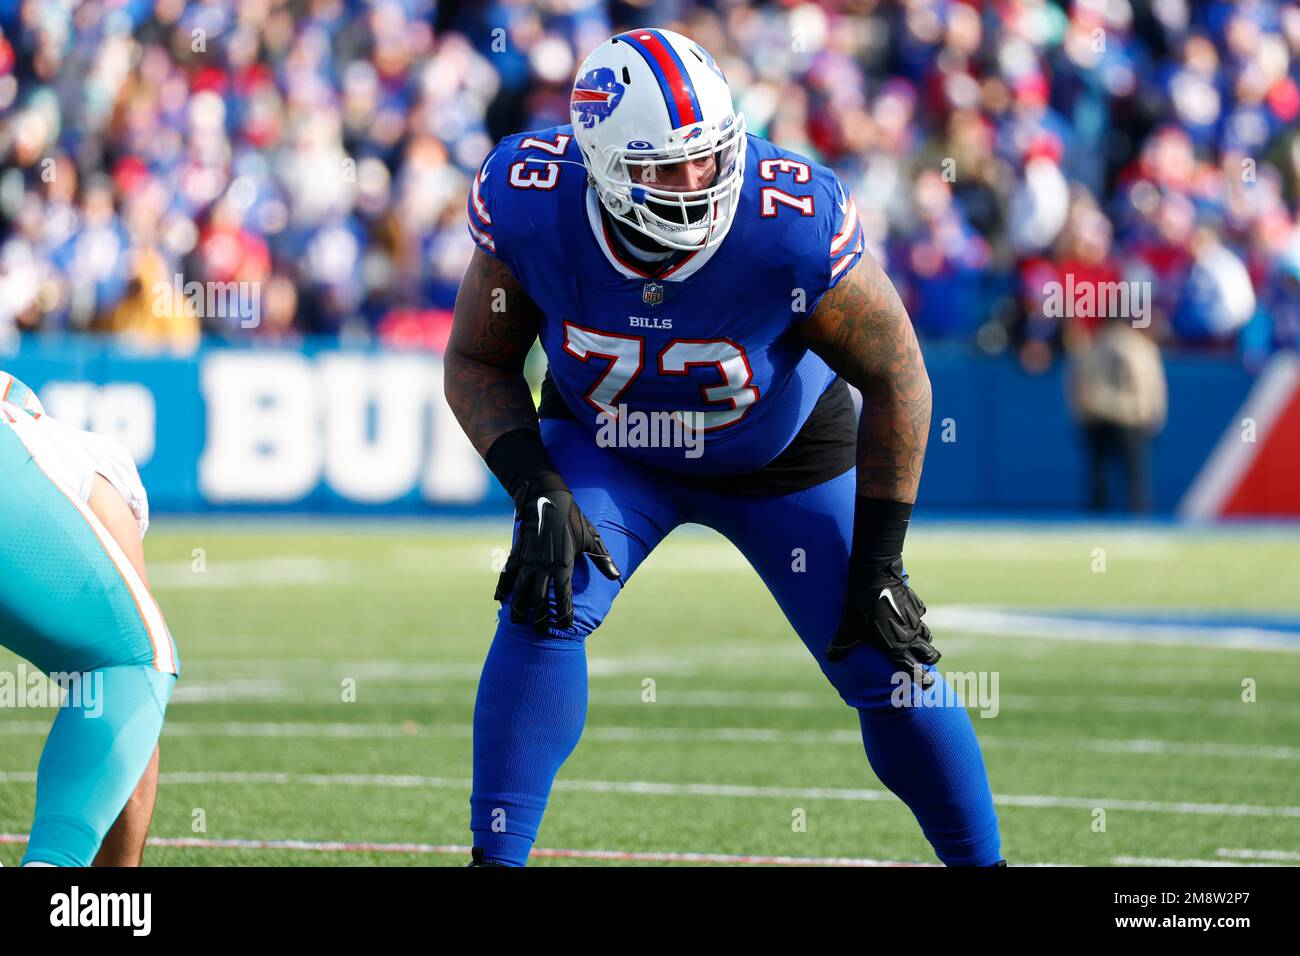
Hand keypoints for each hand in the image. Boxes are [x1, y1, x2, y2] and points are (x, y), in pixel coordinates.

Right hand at [495, 481, 619, 632]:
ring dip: (518, 609)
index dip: (564, 615)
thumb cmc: (573, 519)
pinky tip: (500, 600)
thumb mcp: (592, 539)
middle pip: (539, 601)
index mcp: (563, 566)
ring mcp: (528, 561)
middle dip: (539, 619)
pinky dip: (503, 588)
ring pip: (520, 592)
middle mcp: (543, 567)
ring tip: (517, 622)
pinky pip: (507, 575)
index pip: (563, 597)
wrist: (547, 499)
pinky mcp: (517, 554)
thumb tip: (617, 577)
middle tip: (540, 632)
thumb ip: (603, 560)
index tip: (566, 627)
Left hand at [826, 557, 939, 684]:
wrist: (875, 573)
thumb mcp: (847, 627)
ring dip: (923, 641)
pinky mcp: (916, 603)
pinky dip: (916, 619)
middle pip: (930, 654)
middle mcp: (910, 635)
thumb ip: (840, 646)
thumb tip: (830, 658)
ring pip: (927, 635)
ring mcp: (915, 618)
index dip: (923, 680)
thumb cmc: (860, 604)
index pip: (915, 670)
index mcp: (896, 647)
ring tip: (914, 642)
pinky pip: (921, 616)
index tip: (927, 686)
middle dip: (928, 661)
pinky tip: (906, 616)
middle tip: (924, 664)